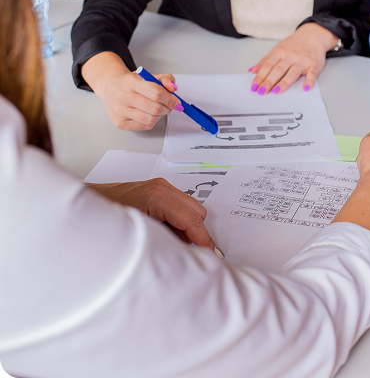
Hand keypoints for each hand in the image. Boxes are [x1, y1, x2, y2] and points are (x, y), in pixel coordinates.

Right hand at [82, 52, 181, 130]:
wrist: (110, 88)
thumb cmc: (130, 83)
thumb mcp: (148, 75)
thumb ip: (165, 79)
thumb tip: (173, 89)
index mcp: (131, 82)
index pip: (157, 93)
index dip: (171, 99)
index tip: (177, 102)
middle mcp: (123, 96)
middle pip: (155, 108)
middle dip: (167, 108)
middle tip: (169, 105)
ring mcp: (120, 111)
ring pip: (151, 119)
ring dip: (160, 115)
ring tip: (158, 108)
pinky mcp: (120, 123)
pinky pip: (145, 126)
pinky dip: (152, 121)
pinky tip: (148, 113)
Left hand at [89, 178, 219, 251]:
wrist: (84, 205)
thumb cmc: (103, 221)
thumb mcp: (138, 234)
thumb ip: (166, 241)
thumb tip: (185, 251)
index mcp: (157, 197)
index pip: (192, 219)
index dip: (204, 239)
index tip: (212, 255)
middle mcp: (162, 188)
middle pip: (197, 211)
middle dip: (197, 232)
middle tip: (190, 252)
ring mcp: (160, 187)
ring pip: (190, 208)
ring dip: (188, 226)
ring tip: (171, 242)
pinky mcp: (157, 190)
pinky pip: (179, 206)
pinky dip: (179, 221)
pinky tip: (165, 233)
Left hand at [248, 23, 337, 94]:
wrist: (313, 34)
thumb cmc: (294, 45)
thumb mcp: (278, 49)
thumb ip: (266, 61)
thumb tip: (252, 71)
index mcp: (279, 52)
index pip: (267, 66)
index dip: (260, 77)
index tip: (254, 87)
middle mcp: (290, 56)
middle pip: (278, 70)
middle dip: (268, 81)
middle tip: (261, 91)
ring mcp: (302, 60)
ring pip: (292, 73)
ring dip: (284, 82)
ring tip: (276, 91)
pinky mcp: (314, 65)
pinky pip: (312, 74)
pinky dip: (309, 81)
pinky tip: (305, 88)